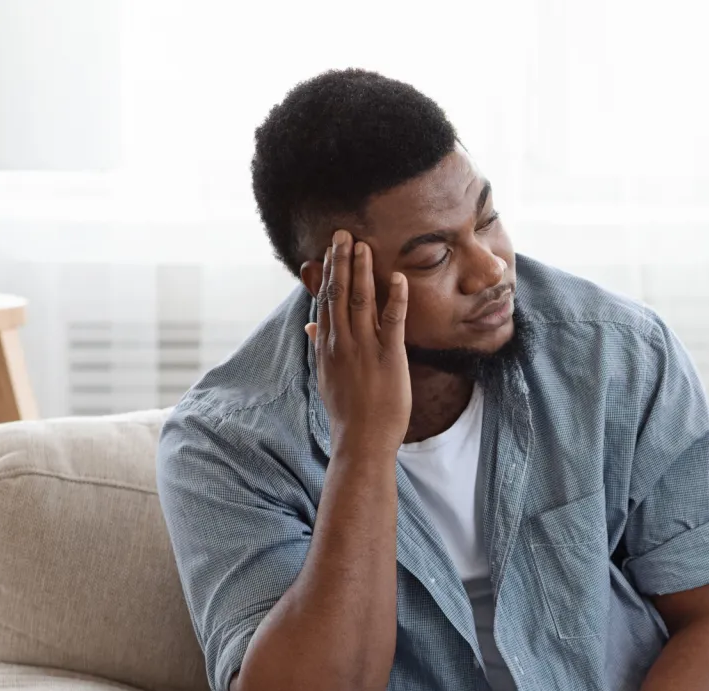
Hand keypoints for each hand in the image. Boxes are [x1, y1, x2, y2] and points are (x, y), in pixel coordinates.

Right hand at [305, 230, 410, 456]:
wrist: (361, 439)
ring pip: (361, 300)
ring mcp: (364, 348)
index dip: (328, 273)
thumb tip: (310, 326)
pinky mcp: (389, 357)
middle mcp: (341, 342)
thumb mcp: (327, 376)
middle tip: (342, 233)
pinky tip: (398, 277)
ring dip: (362, 270)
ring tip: (362, 245)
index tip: (330, 250)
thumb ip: (320, 347)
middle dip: (340, 261)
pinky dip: (396, 297)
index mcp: (327, 345)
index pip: (325, 301)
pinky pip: (393, 322)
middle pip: (338, 293)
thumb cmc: (347, 411)